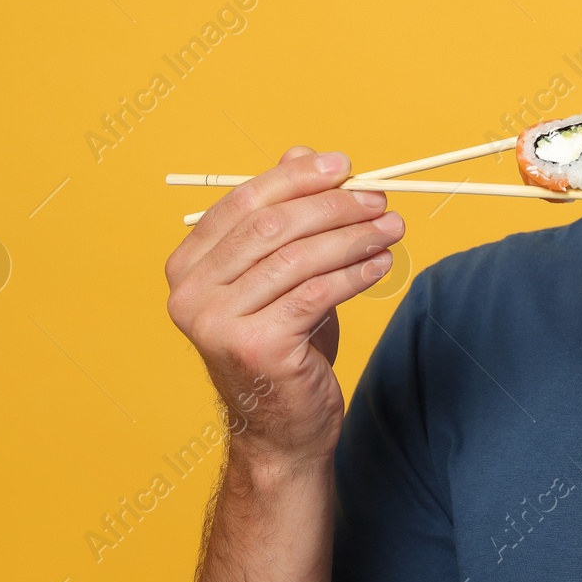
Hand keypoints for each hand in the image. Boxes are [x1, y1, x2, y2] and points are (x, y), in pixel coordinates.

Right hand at [165, 146, 401, 464]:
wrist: (280, 430)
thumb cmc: (282, 345)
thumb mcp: (281, 274)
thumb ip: (285, 215)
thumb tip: (304, 151)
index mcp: (188, 266)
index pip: (244, 202)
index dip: (296, 178)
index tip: (344, 165)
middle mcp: (191, 293)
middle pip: (273, 226)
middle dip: (334, 206)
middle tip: (380, 199)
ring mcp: (218, 323)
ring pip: (299, 258)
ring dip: (354, 237)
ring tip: (392, 228)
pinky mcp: (256, 347)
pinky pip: (317, 293)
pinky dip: (356, 273)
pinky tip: (382, 264)